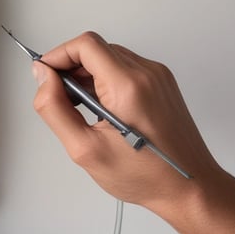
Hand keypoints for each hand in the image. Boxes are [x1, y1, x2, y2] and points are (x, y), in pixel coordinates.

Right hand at [32, 31, 234, 233]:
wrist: (192, 188)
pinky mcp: (162, 83)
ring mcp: (158, 75)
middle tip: (61, 99)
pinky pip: (125, 67)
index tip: (45, 76)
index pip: (85, 45)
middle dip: (71, 67)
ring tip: (82, 109)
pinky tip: (102, 109)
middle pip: (96, 48)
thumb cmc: (144, 176)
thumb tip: (42, 77)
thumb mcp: (85, 149)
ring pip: (109, 56)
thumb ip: (55, 108)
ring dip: (88, 74)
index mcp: (127, 85)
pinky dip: (106, 80)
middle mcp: (146, 72)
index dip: (59, 55)